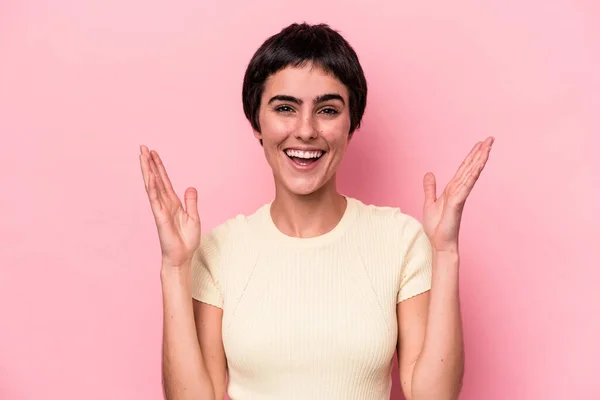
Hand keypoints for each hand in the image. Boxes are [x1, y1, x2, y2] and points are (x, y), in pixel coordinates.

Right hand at [139, 145, 200, 267]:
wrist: (182, 256)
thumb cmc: (187, 239)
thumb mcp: (194, 217)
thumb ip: (191, 201)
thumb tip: (190, 187)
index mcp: (173, 202)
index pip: (164, 180)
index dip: (159, 166)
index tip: (153, 153)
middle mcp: (164, 203)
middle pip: (156, 179)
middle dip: (149, 163)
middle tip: (143, 147)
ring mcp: (160, 209)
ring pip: (152, 185)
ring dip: (147, 170)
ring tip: (142, 156)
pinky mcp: (160, 216)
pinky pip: (155, 199)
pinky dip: (152, 186)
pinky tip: (149, 175)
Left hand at [422, 137, 493, 252]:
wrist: (439, 243)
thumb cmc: (437, 227)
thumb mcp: (429, 203)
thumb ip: (430, 188)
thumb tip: (429, 173)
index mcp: (453, 189)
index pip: (463, 169)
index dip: (471, 155)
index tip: (479, 143)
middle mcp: (459, 190)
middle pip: (470, 167)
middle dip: (480, 153)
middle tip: (490, 138)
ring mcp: (460, 196)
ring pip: (471, 174)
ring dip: (479, 160)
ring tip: (488, 147)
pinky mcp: (457, 203)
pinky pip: (465, 187)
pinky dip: (472, 176)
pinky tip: (478, 165)